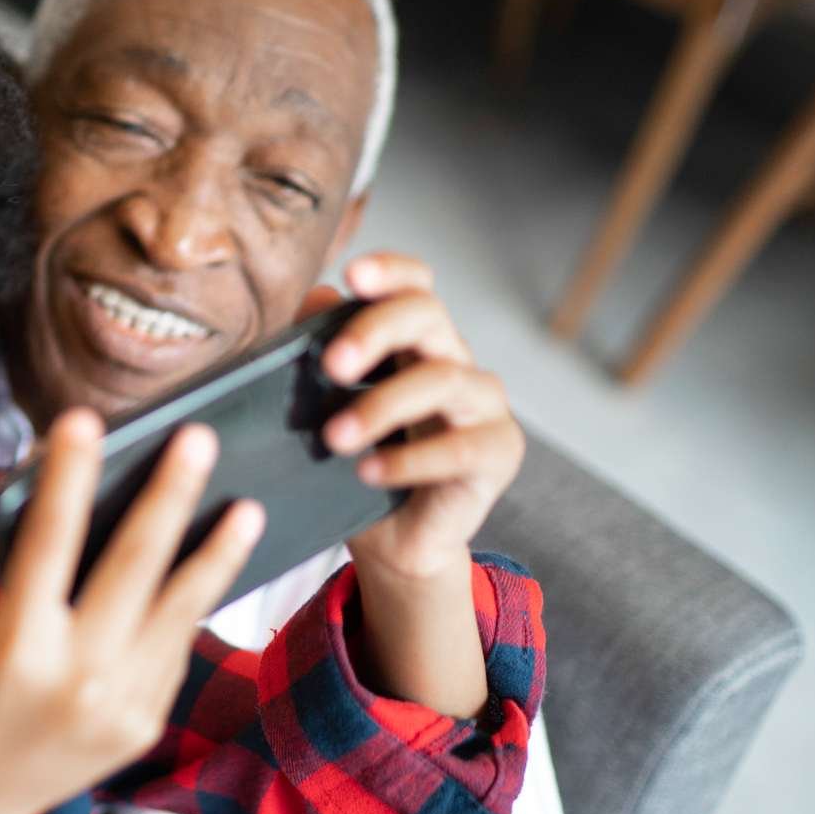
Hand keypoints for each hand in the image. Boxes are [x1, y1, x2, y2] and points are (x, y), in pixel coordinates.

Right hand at [0, 409, 265, 813]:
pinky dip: (198, 604)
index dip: (69, 476)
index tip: (86, 419)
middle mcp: (75, 674)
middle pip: (134, 564)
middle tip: (199, 439)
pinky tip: (217, 562)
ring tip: (247, 506)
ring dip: (216, 554)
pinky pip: (176, 649)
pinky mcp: (143, 724)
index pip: (49, 539)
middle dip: (170, 496)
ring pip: (178, 610)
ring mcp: (117, 704)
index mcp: (16, 642)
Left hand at [306, 254, 524, 584]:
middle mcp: (454, 360)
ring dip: (382, 406)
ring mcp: (483, 404)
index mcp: (415, 341)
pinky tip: (369, 471)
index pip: (415, 285)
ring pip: (442, 380)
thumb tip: (315, 296)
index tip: (352, 274)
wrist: (394, 543)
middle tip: (331, 365)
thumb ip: (321, 354)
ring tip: (334, 438)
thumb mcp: (328, 410)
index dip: (391, 271)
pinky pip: (458, 448)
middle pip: (428, 315)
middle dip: (376, 330)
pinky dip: (409, 459)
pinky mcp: (499, 450)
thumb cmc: (360, 465)